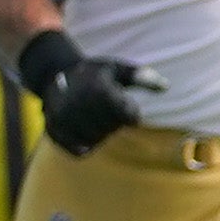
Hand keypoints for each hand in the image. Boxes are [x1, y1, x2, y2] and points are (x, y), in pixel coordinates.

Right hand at [20, 32, 165, 154]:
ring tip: (95, 117)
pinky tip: (84, 129)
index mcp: (97, 89)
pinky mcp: (54, 132)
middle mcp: (77, 104)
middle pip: (111, 129)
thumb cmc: (94, 73)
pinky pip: (79, 151)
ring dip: (100, 133)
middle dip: (114, 122)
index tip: (127, 106)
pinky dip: (85, 144)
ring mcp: (63, 119)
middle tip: (106, 109)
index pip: (128, 116)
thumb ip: (142, 76)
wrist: (53, 74)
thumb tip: (165, 86)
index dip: (131, 114)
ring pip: (95, 141)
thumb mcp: (117, 69)